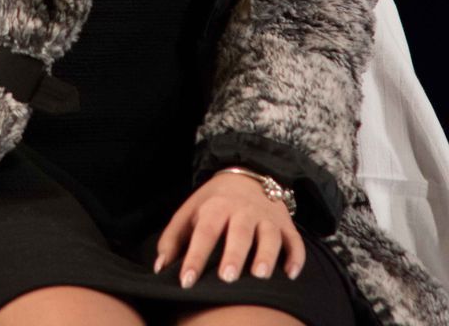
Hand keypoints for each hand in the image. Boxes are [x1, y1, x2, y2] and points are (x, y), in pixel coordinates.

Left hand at [153, 171, 305, 287]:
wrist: (247, 175)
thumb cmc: (213, 202)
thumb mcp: (189, 212)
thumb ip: (172, 239)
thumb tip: (160, 268)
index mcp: (216, 207)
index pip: (204, 232)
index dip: (195, 256)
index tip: (186, 280)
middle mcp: (242, 211)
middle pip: (239, 232)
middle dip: (234, 254)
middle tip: (227, 277)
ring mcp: (266, 217)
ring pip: (269, 235)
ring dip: (266, 254)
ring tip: (260, 275)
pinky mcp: (285, 225)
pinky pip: (294, 241)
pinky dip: (295, 257)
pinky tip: (291, 273)